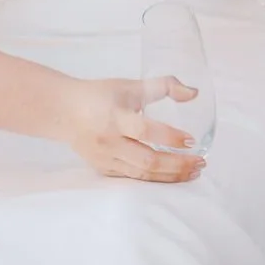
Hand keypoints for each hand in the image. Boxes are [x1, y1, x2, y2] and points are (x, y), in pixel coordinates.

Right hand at [62, 78, 205, 182]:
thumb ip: (165, 86)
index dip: (170, 137)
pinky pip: (132, 178)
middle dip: (177, 164)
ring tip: (193, 172)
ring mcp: (105, 158)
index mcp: (115, 117)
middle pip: (147, 160)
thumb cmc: (101, 96)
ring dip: (170, 175)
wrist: (64, 111)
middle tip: (201, 162)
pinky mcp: (103, 169)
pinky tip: (173, 175)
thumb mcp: (132, 85)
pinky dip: (155, 179)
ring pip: (141, 174)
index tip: (191, 140)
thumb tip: (194, 93)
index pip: (145, 130)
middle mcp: (109, 141)